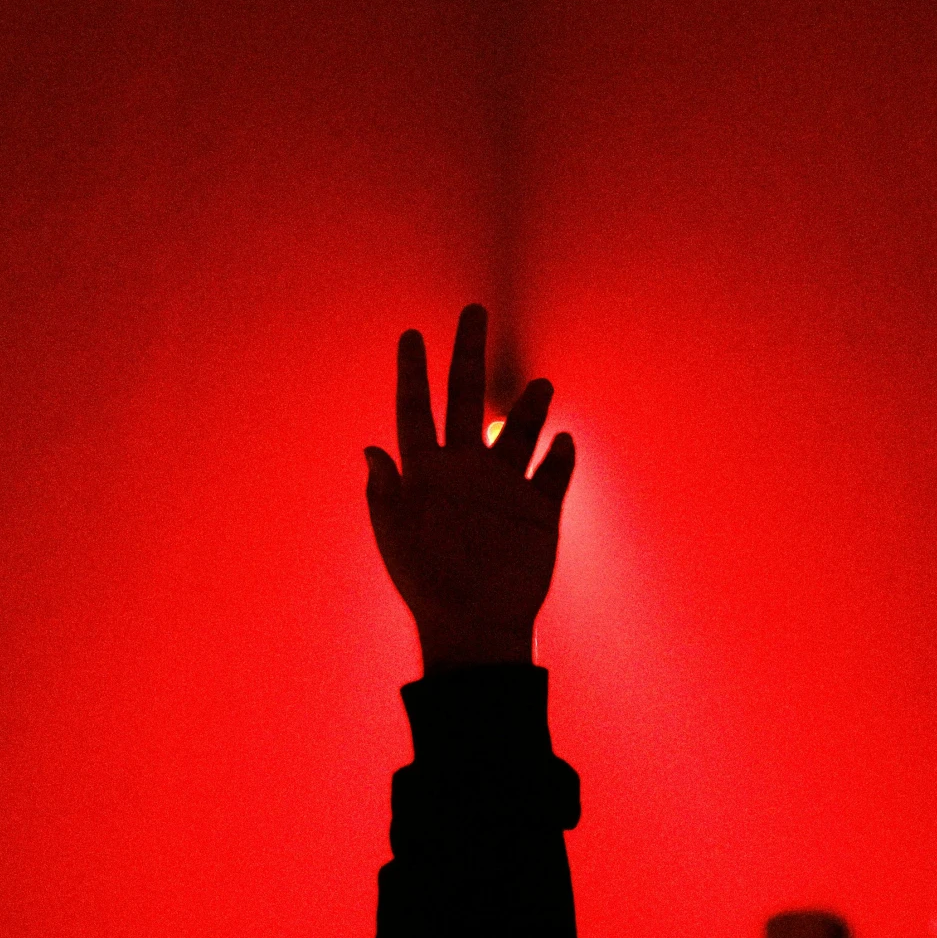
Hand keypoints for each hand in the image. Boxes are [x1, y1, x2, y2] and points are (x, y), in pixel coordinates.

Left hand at [366, 304, 574, 671]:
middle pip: (465, 397)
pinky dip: (560, 456)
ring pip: (516, 430)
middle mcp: (464, 470)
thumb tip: (371, 449)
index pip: (416, 410)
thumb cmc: (428, 585)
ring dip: (528, 406)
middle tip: (472, 310)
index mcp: (426, 471)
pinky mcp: (538, 511)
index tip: (411, 334)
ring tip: (539, 385)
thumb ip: (385, 492)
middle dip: (468, 353)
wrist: (476, 627)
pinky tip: (565, 441)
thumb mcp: (396, 536)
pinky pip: (553, 474)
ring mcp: (503, 488)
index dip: (413, 372)